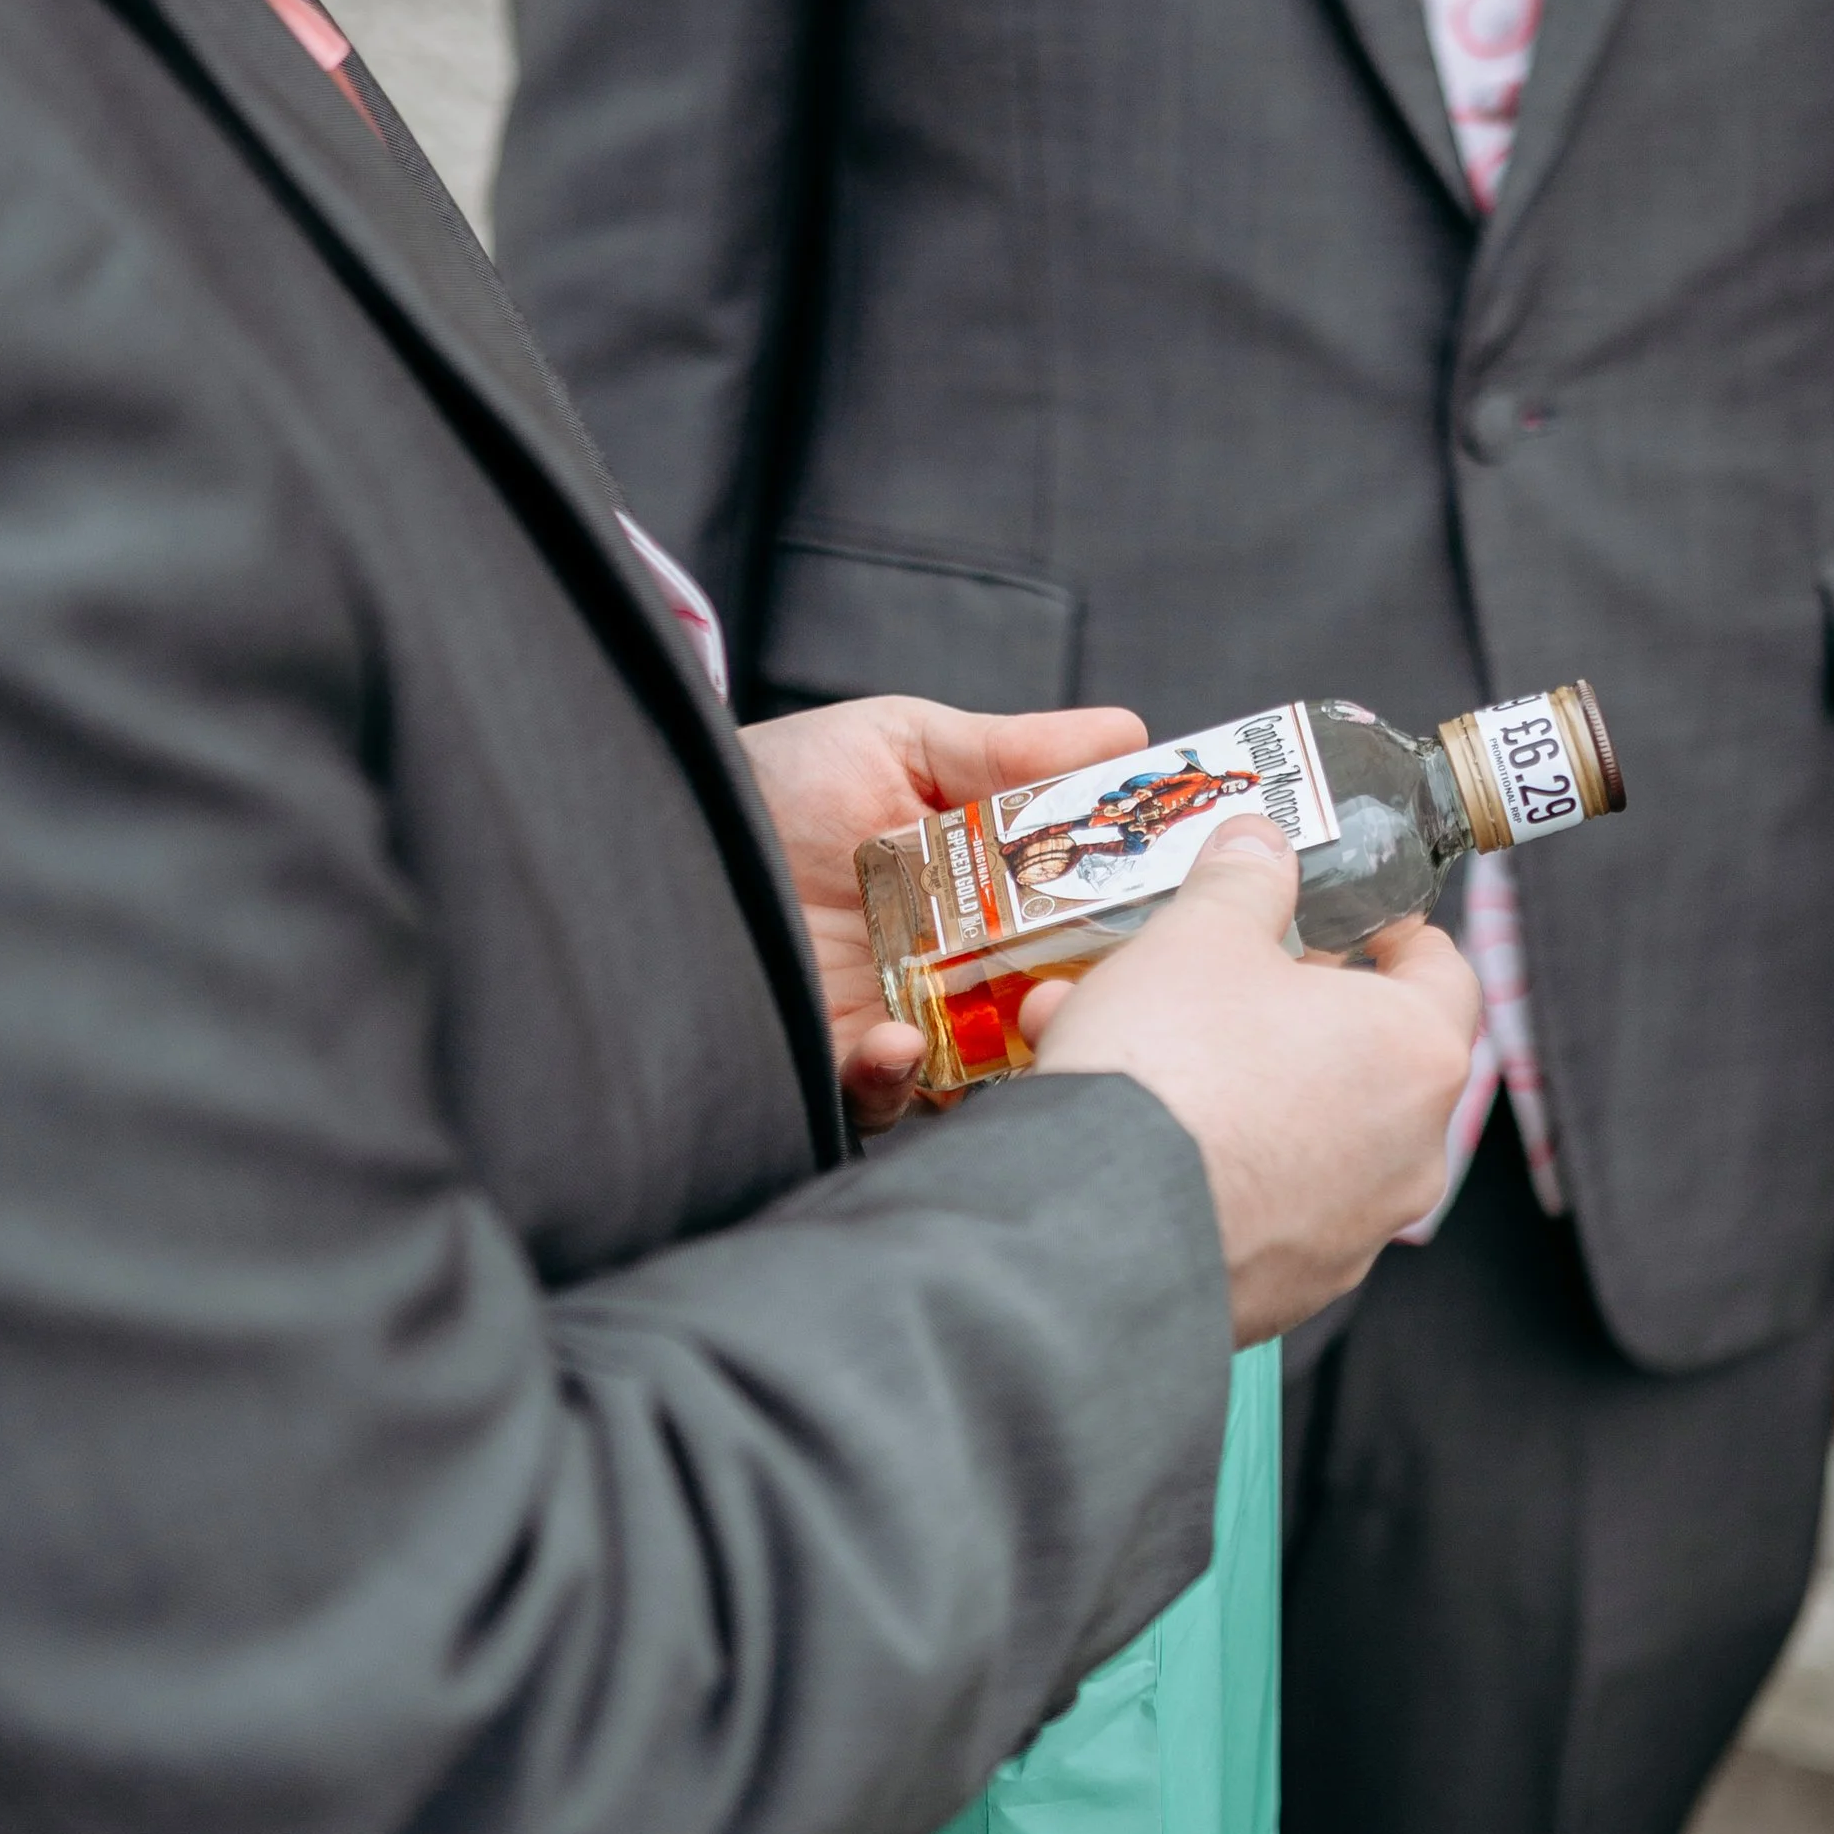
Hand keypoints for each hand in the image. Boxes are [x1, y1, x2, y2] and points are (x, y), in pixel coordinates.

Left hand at [741, 694, 1146, 1132]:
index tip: (1172, 911)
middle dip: (1085, 1006)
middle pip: (1050, 1008)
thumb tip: (1129, 732)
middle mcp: (953, 970)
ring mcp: (899, 1021)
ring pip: (987, 1072)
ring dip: (1009, 1058)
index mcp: (984, 895)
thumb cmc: (777, 779)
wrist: (662, 821)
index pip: (1081, 923)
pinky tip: (891, 1042)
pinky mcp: (833, 1064)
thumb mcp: (899, 743)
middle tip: (1094, 985)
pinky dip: (895, 1083)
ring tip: (1011, 1023)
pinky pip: (884, 1102)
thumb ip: (1008, 752)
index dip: (1129, 924)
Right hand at [1021, 820, 1480, 1343]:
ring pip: (1301, 1134)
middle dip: (1284, 1011)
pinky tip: (1126, 1137)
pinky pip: (1261, 1206)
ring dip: (1233, 1086)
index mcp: (1415, 1052)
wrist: (1095, 1229)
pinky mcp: (1289, 1290)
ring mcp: (1353, 1235)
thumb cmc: (1171, 1068)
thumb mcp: (1198, 936)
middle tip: (1217, 979)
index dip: (1397, 936)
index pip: (1445, 974)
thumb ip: (1242, 880)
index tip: (1357, 923)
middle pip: (1365, 1057)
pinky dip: (1212, 1164)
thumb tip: (1259, 842)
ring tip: (1130, 1050)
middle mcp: (1408, 1154)